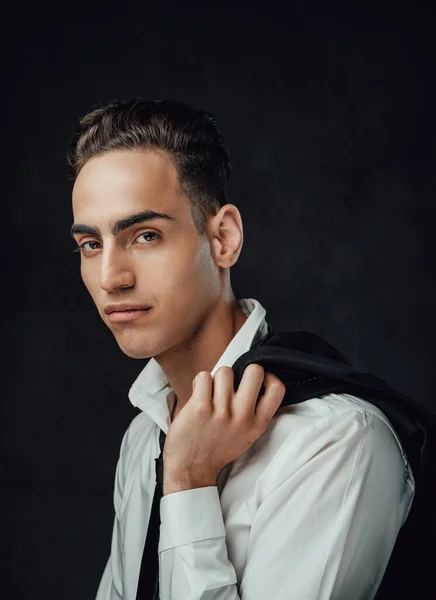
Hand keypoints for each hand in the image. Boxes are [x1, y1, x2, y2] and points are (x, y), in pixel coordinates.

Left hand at [162, 364, 285, 493]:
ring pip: (225, 371)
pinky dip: (199, 383)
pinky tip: (198, 395)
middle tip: (232, 383)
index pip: (277, 389)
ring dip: (215, 380)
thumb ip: (255, 413)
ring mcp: (222, 412)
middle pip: (254, 371)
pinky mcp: (200, 407)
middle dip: (242, 370)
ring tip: (210, 394)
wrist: (191, 469)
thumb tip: (257, 381)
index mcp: (257, 424)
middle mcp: (242, 417)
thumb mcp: (247, 436)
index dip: (269, 376)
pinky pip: (203, 376)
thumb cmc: (217, 449)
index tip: (258, 379)